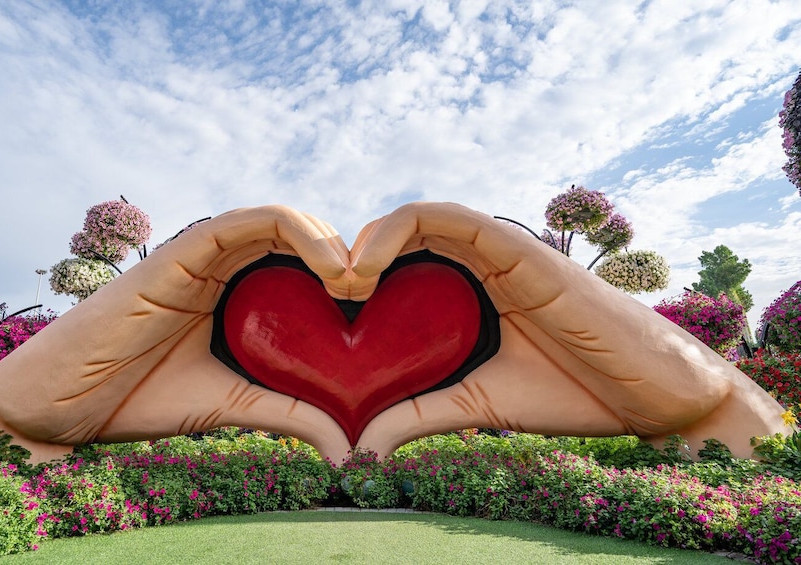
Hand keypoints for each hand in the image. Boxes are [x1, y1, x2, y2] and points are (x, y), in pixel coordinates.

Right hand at [0, 206, 353, 461]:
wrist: (62, 406)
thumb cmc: (139, 400)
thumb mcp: (233, 407)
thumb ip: (289, 413)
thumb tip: (347, 448)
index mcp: (234, 294)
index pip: (301, 267)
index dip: (345, 277)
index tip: (378, 312)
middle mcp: (221, 267)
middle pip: (298, 238)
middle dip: (344, 256)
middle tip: (377, 293)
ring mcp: (200, 254)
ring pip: (278, 220)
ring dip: (327, 239)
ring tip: (358, 280)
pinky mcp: (179, 251)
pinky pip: (243, 221)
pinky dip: (292, 229)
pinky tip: (329, 266)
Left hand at [353, 202, 785, 458]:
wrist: (651, 394)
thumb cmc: (573, 394)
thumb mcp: (476, 406)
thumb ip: (420, 413)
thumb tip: (357, 446)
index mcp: (470, 294)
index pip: (401, 268)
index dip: (357, 279)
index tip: (322, 314)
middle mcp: (481, 266)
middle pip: (403, 240)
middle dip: (354, 257)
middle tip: (318, 293)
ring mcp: (504, 253)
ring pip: (422, 219)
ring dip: (372, 239)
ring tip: (339, 280)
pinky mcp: (525, 250)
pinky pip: (458, 219)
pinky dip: (407, 228)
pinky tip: (370, 265)